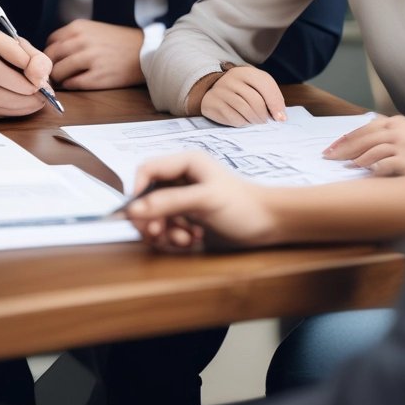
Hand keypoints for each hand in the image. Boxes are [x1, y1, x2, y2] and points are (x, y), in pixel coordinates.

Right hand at [0, 26, 52, 119]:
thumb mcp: (16, 47)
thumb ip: (35, 58)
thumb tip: (41, 78)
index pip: (14, 51)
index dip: (34, 68)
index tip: (43, 77)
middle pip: (3, 77)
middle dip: (29, 90)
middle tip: (42, 95)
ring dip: (23, 105)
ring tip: (34, 102)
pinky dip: (9, 112)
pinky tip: (17, 106)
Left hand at [44, 19, 143, 89]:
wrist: (145, 51)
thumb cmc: (119, 41)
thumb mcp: (94, 29)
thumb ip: (73, 37)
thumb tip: (52, 53)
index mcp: (78, 27)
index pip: (51, 41)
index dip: (51, 53)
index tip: (55, 60)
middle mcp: (81, 41)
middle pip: (51, 57)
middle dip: (50, 67)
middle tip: (55, 73)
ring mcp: (89, 59)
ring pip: (59, 72)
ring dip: (59, 78)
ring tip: (66, 79)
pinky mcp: (97, 76)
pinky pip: (72, 84)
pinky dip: (70, 85)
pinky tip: (77, 82)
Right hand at [126, 151, 279, 251]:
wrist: (269, 225)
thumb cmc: (242, 206)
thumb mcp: (205, 200)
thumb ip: (170, 202)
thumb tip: (135, 209)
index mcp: (185, 164)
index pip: (147, 169)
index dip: (137, 190)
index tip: (137, 214)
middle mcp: (181, 179)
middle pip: (147, 197)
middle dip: (151, 217)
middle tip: (159, 233)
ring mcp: (184, 200)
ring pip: (155, 216)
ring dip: (165, 231)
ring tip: (186, 239)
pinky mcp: (188, 218)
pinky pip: (167, 229)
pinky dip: (174, 238)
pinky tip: (192, 241)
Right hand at [200, 65, 285, 124]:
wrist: (214, 90)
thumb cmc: (243, 90)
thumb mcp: (257, 86)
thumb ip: (272, 97)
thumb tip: (281, 117)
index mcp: (245, 72)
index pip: (265, 85)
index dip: (276, 103)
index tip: (281, 118)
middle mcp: (231, 79)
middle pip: (256, 101)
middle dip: (265, 115)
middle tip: (265, 120)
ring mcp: (221, 91)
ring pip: (245, 111)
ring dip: (255, 120)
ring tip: (256, 121)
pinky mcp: (214, 103)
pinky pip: (234, 119)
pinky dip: (243, 123)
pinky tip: (244, 120)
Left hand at [323, 114, 404, 176]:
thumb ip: (392, 135)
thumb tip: (365, 144)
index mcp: (401, 123)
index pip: (367, 127)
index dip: (348, 137)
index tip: (334, 146)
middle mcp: (402, 131)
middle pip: (364, 137)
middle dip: (343, 147)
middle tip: (328, 156)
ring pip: (371, 150)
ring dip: (355, 159)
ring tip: (345, 167)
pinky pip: (383, 166)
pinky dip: (371, 170)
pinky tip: (363, 175)